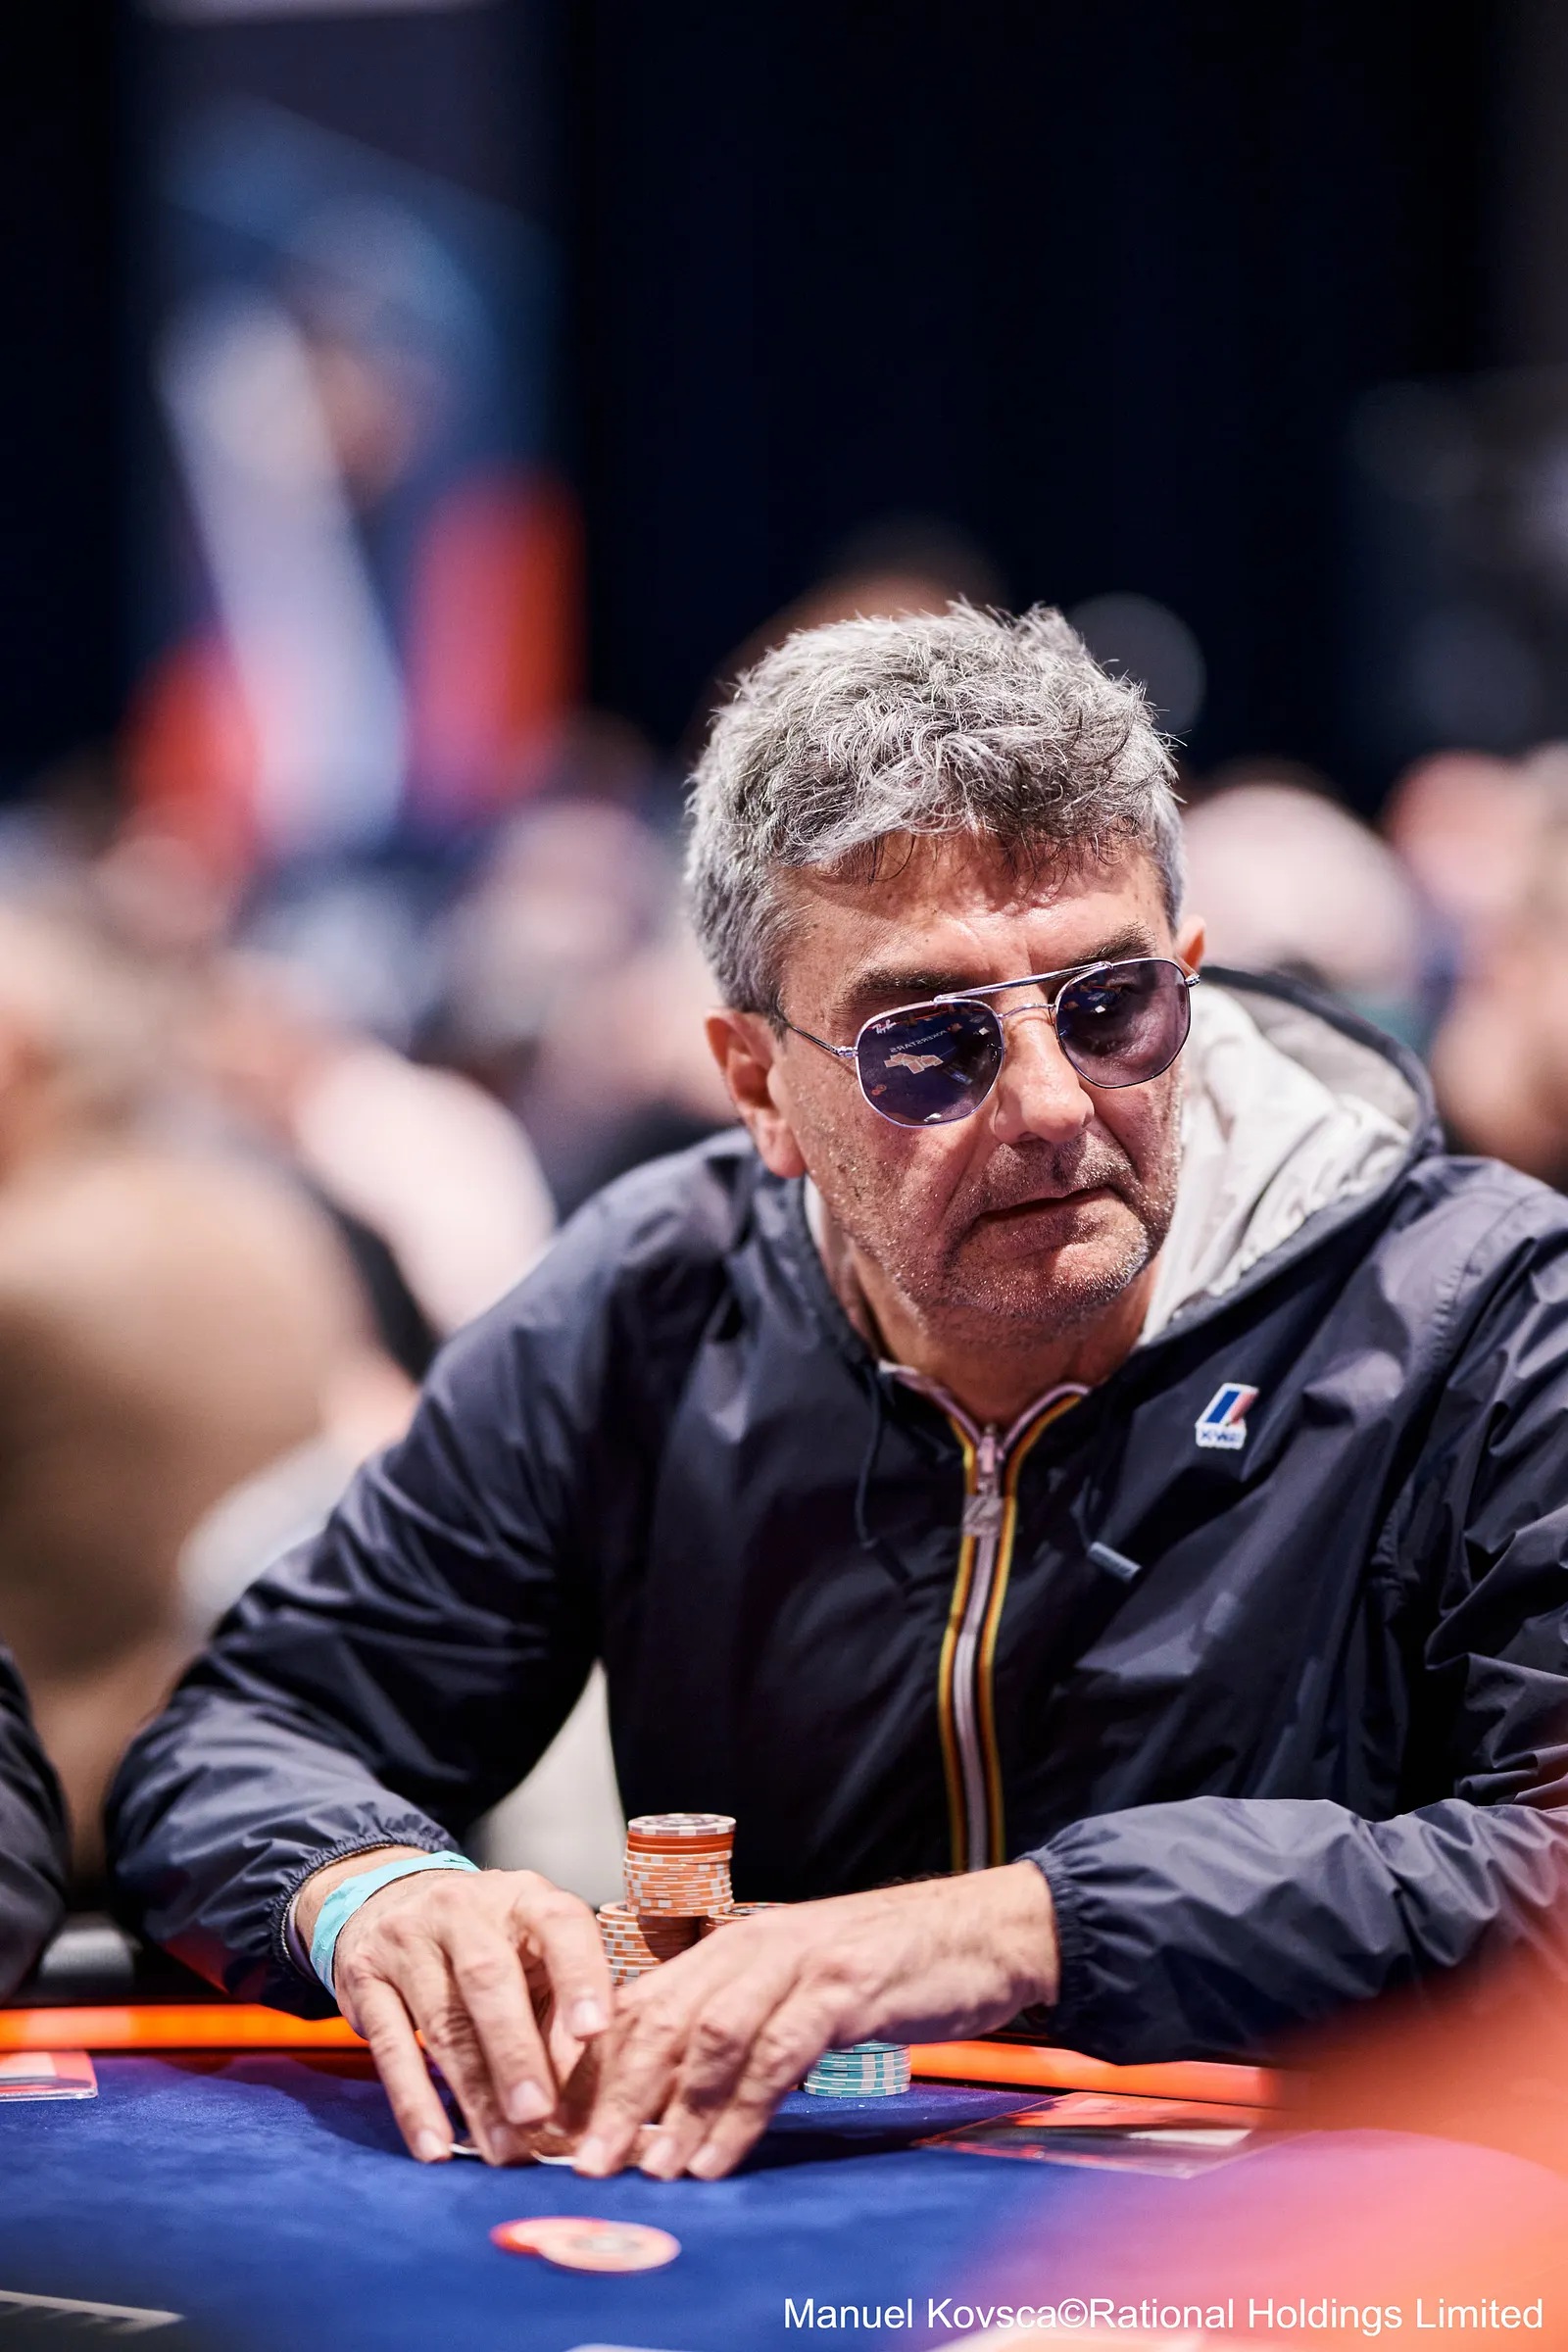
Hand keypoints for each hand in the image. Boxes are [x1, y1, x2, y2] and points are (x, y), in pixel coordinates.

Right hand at [295, 1849, 612, 2166]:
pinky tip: (436, 2144)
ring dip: (474, 2093)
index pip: (559, 1923)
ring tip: (501, 2149)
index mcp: (524, 1896)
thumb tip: (579, 2101)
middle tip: (538, 2115)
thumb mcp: (530, 1955)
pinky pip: (390, 2046)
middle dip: (516, 2053)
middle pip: (490, 1979)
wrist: (391, 1900)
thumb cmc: (487, 1941)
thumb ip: (556, 2014)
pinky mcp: (364, 1976)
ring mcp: (407, 1938)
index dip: (580, 1976)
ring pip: (443, 2020)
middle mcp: (464, 1907)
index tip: (595, 2033)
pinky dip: (414, 2102)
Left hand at [571, 1861, 1057, 2181]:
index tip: (567, 2132)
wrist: (980, 1930)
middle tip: (588, 2165)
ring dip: (674, 2109)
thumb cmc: (887, 1967)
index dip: (597, 2068)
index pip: (642, 2004)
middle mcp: (751, 1947)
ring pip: (710, 2036)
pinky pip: (778, 2053)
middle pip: (661, 2019)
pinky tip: (721, 2156)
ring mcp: (797, 1963)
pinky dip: (743, 2110)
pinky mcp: (844, 1988)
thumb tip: (676, 2104)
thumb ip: (743, 2031)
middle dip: (617, 2096)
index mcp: (732, 1949)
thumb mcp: (798, 1989)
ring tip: (651, 2171)